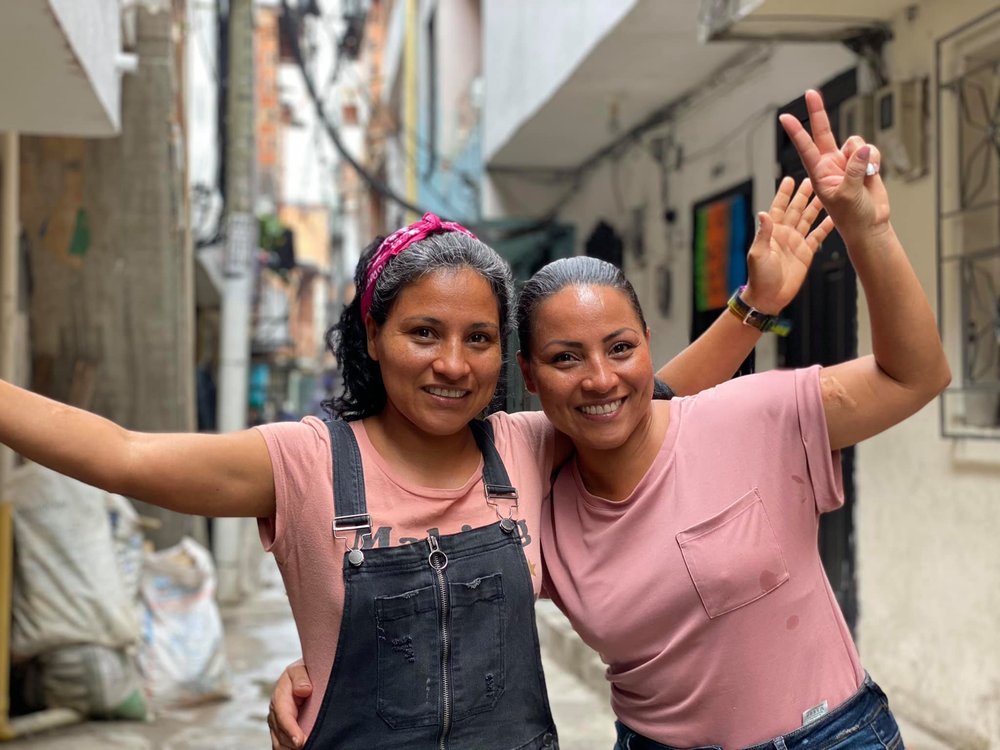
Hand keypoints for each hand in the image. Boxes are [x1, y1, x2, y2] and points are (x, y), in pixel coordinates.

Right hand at [268, 659, 311, 749]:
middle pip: (280, 735)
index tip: (300, 741)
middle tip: (309, 747)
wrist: (302, 676)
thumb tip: (303, 690)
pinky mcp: (281, 732)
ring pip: (280, 743)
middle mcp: (275, 713)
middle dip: (292, 744)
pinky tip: (303, 749)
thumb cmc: (303, 672)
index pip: (283, 717)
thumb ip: (301, 678)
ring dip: (291, 749)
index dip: (291, 730)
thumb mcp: (301, 669)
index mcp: (279, 697)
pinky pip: (282, 745)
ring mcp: (277, 724)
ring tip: (308, 748)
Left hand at [742, 176, 833, 313]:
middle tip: (813, 179)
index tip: (790, 179)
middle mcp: (785, 234)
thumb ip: (763, 233)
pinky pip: (817, 236)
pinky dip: (825, 226)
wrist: (769, 297)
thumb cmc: (759, 278)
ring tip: (826, 192)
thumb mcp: (758, 254)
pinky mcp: (806, 252)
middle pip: (796, 209)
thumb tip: (763, 213)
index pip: (778, 208)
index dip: (784, 194)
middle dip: (803, 194)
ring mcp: (796, 242)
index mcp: (772, 232)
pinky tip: (834, 216)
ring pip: (808, 219)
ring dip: (816, 206)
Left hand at [778, 89, 888, 244]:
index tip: (784, 117)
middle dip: (818, 112)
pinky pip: (869, 149)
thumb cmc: (852, 218)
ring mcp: (846, 162)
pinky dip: (874, 159)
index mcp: (818, 174)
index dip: (796, 132)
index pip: (805, 148)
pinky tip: (873, 173)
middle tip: (810, 93)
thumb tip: (862, 149)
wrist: (870, 224)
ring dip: (863, 155)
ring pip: (855, 142)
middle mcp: (829, 164)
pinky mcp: (863, 162)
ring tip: (864, 175)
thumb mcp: (847, 196)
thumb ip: (854, 171)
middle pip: (823, 132)